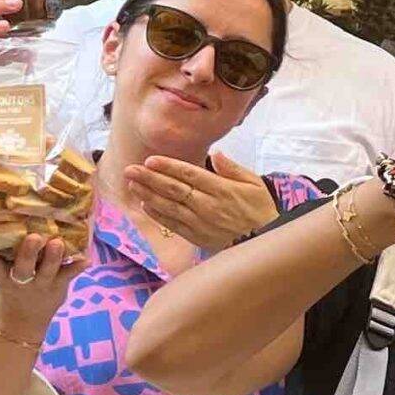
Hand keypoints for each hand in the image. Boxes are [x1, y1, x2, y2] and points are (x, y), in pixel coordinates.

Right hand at [0, 235, 82, 346]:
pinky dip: (77, 268)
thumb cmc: (9, 288)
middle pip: (24, 268)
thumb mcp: (0, 277)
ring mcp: (42, 284)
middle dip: (28, 253)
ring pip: (48, 270)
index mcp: (3, 279)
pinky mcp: (58, 286)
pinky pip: (68, 276)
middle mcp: (22, 281)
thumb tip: (3, 224)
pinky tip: (87, 260)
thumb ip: (2, 258)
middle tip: (34, 238)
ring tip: (58, 243)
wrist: (20, 322)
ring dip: (54, 257)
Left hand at [121, 152, 278, 251]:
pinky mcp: (197, 236)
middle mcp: (208, 205)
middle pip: (173, 189)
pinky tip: (146, 205)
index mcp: (222, 189)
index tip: (150, 160)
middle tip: (131, 169)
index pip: (189, 174)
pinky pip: (172, 224)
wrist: (264, 240)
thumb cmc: (260, 209)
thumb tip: (216, 154)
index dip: (168, 167)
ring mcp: (200, 222)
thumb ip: (233, 169)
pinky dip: (158, 214)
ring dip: (148, 194)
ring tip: (132, 184)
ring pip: (169, 206)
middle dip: (150, 178)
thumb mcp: (255, 183)